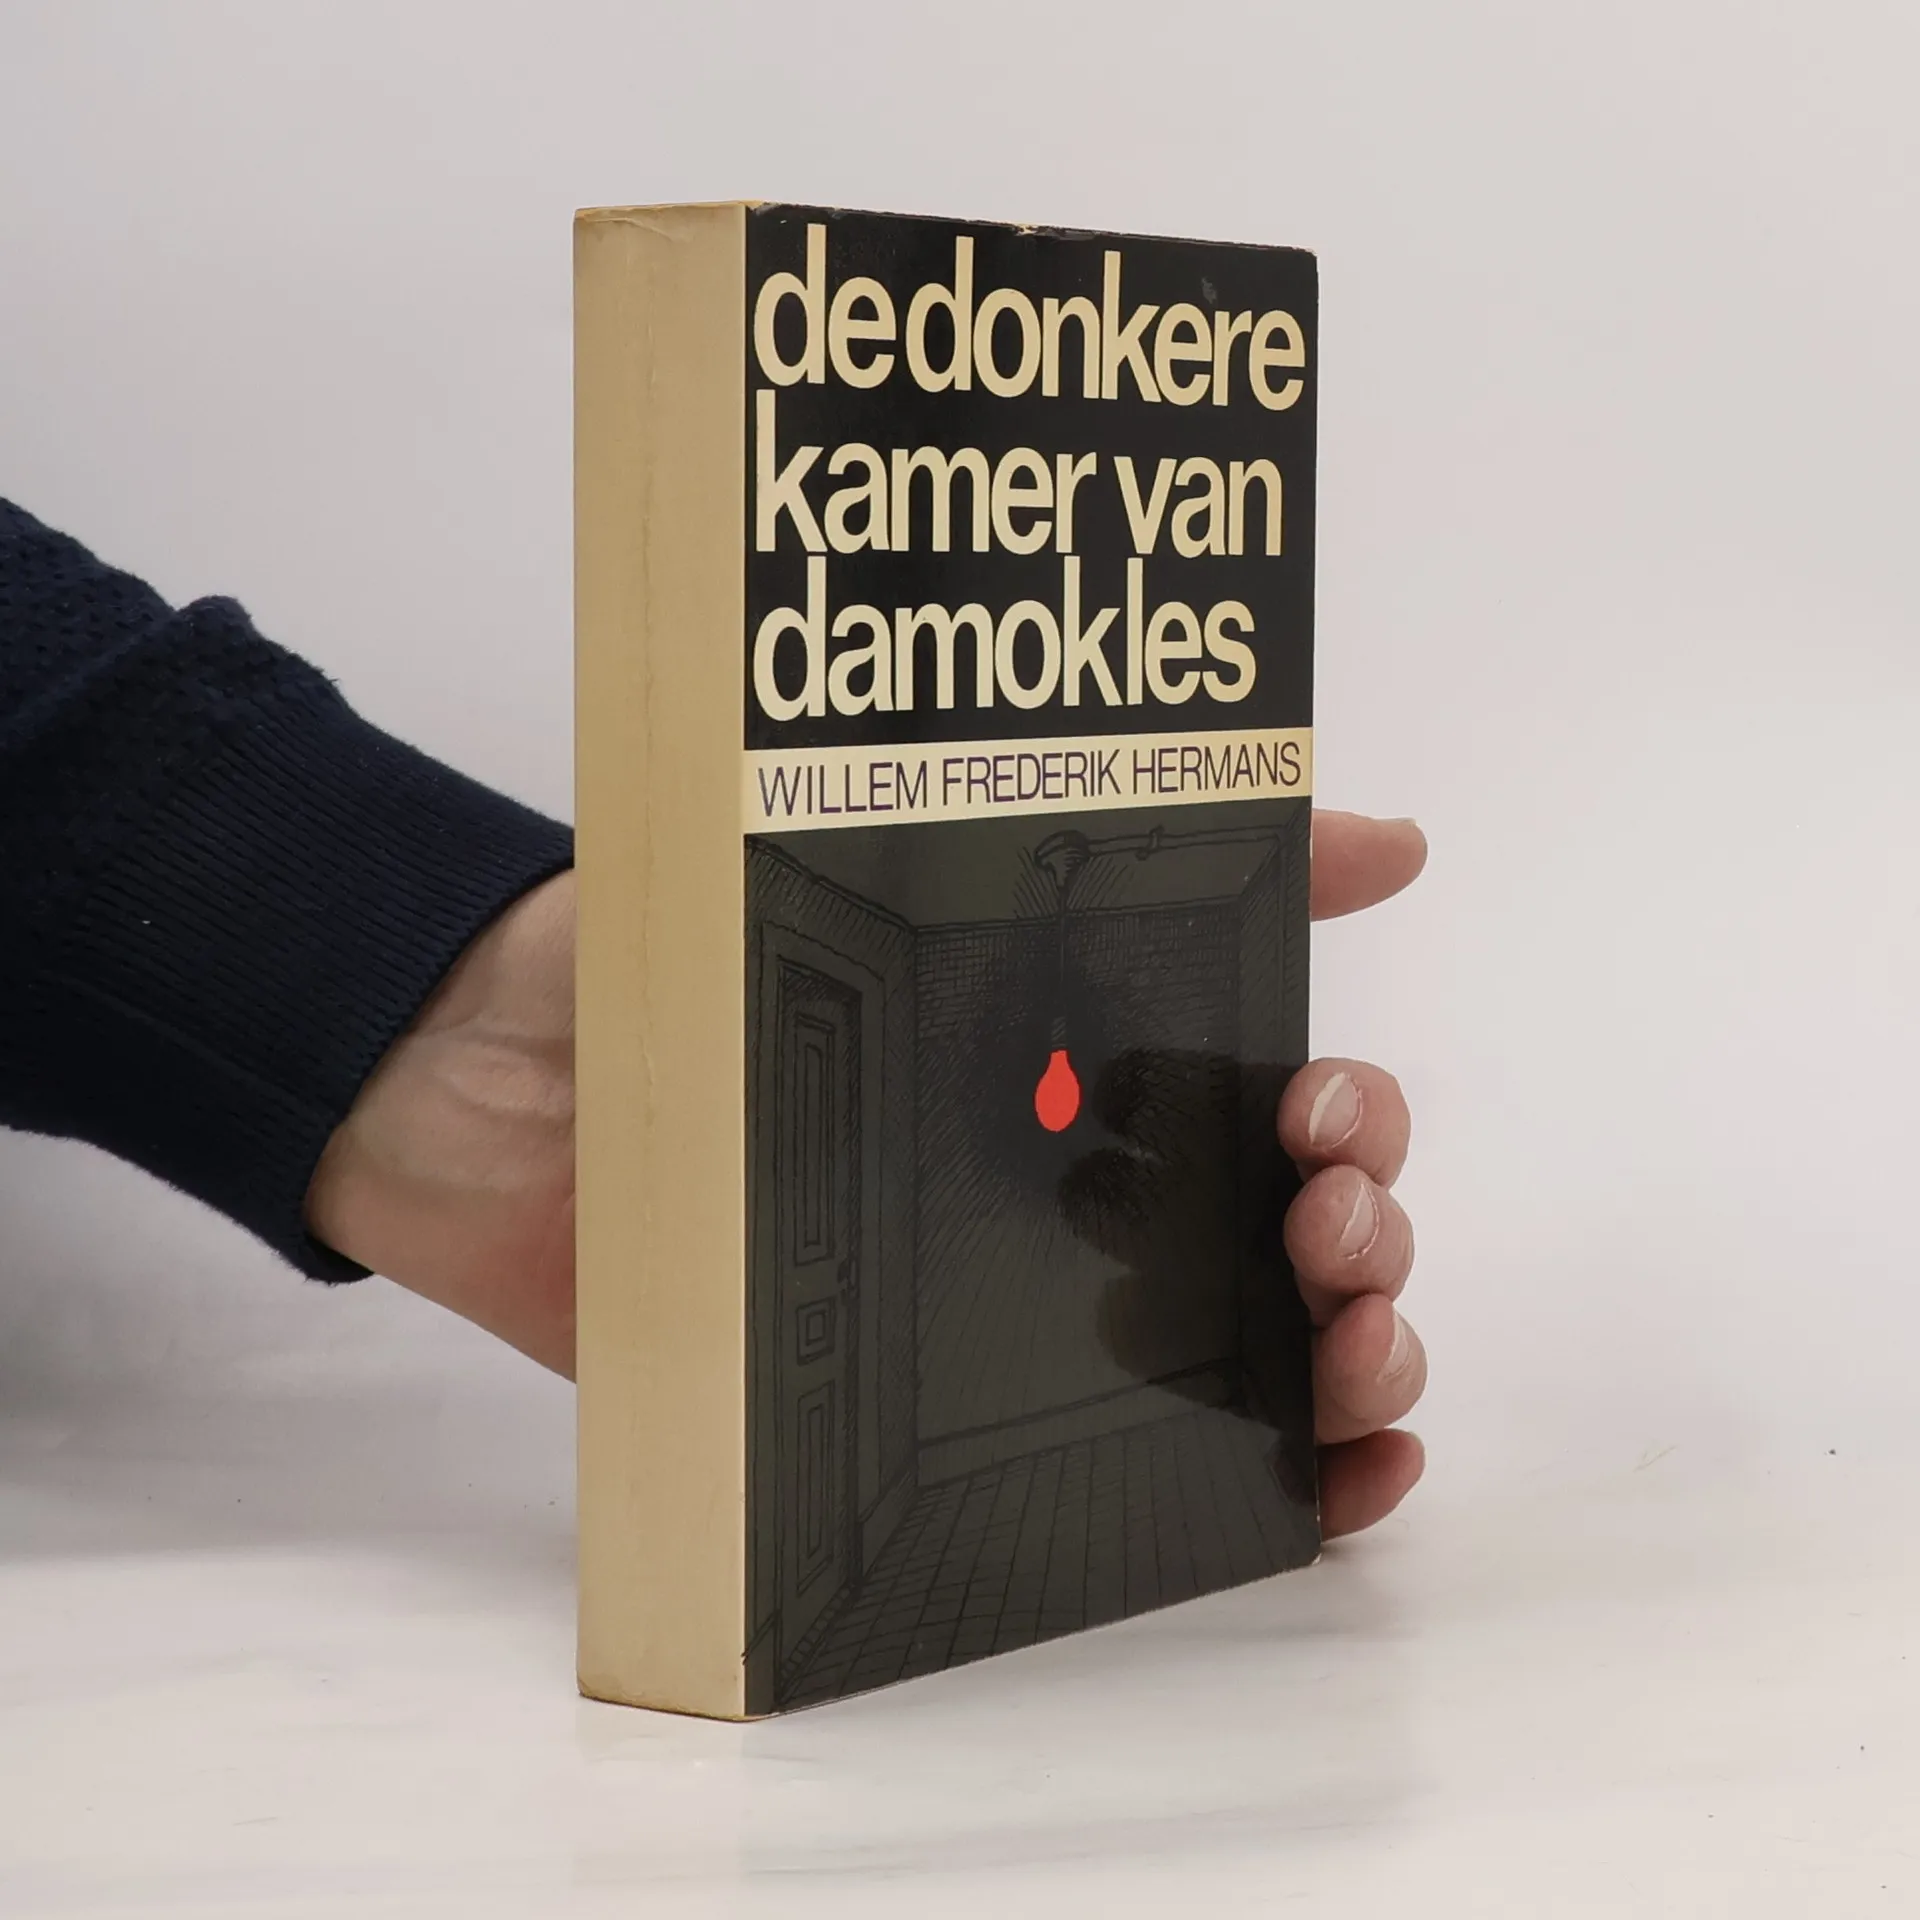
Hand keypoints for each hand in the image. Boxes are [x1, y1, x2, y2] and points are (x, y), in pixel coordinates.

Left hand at [307, 811, 1430, 1542]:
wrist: (475, 1084)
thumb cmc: (669, 952)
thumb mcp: (884, 848)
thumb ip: (1099, 827)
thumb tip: (1374, 824)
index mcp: (1077, 1056)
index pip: (1284, 1095)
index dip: (1351, 1115)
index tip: (1325, 1115)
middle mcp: (1076, 1179)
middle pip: (1297, 1227)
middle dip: (1364, 1234)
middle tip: (1323, 1230)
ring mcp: (1021, 1301)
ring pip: (1252, 1346)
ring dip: (1351, 1355)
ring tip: (1348, 1356)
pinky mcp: (946, 1407)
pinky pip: (1136, 1459)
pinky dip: (1273, 1479)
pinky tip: (1342, 1474)